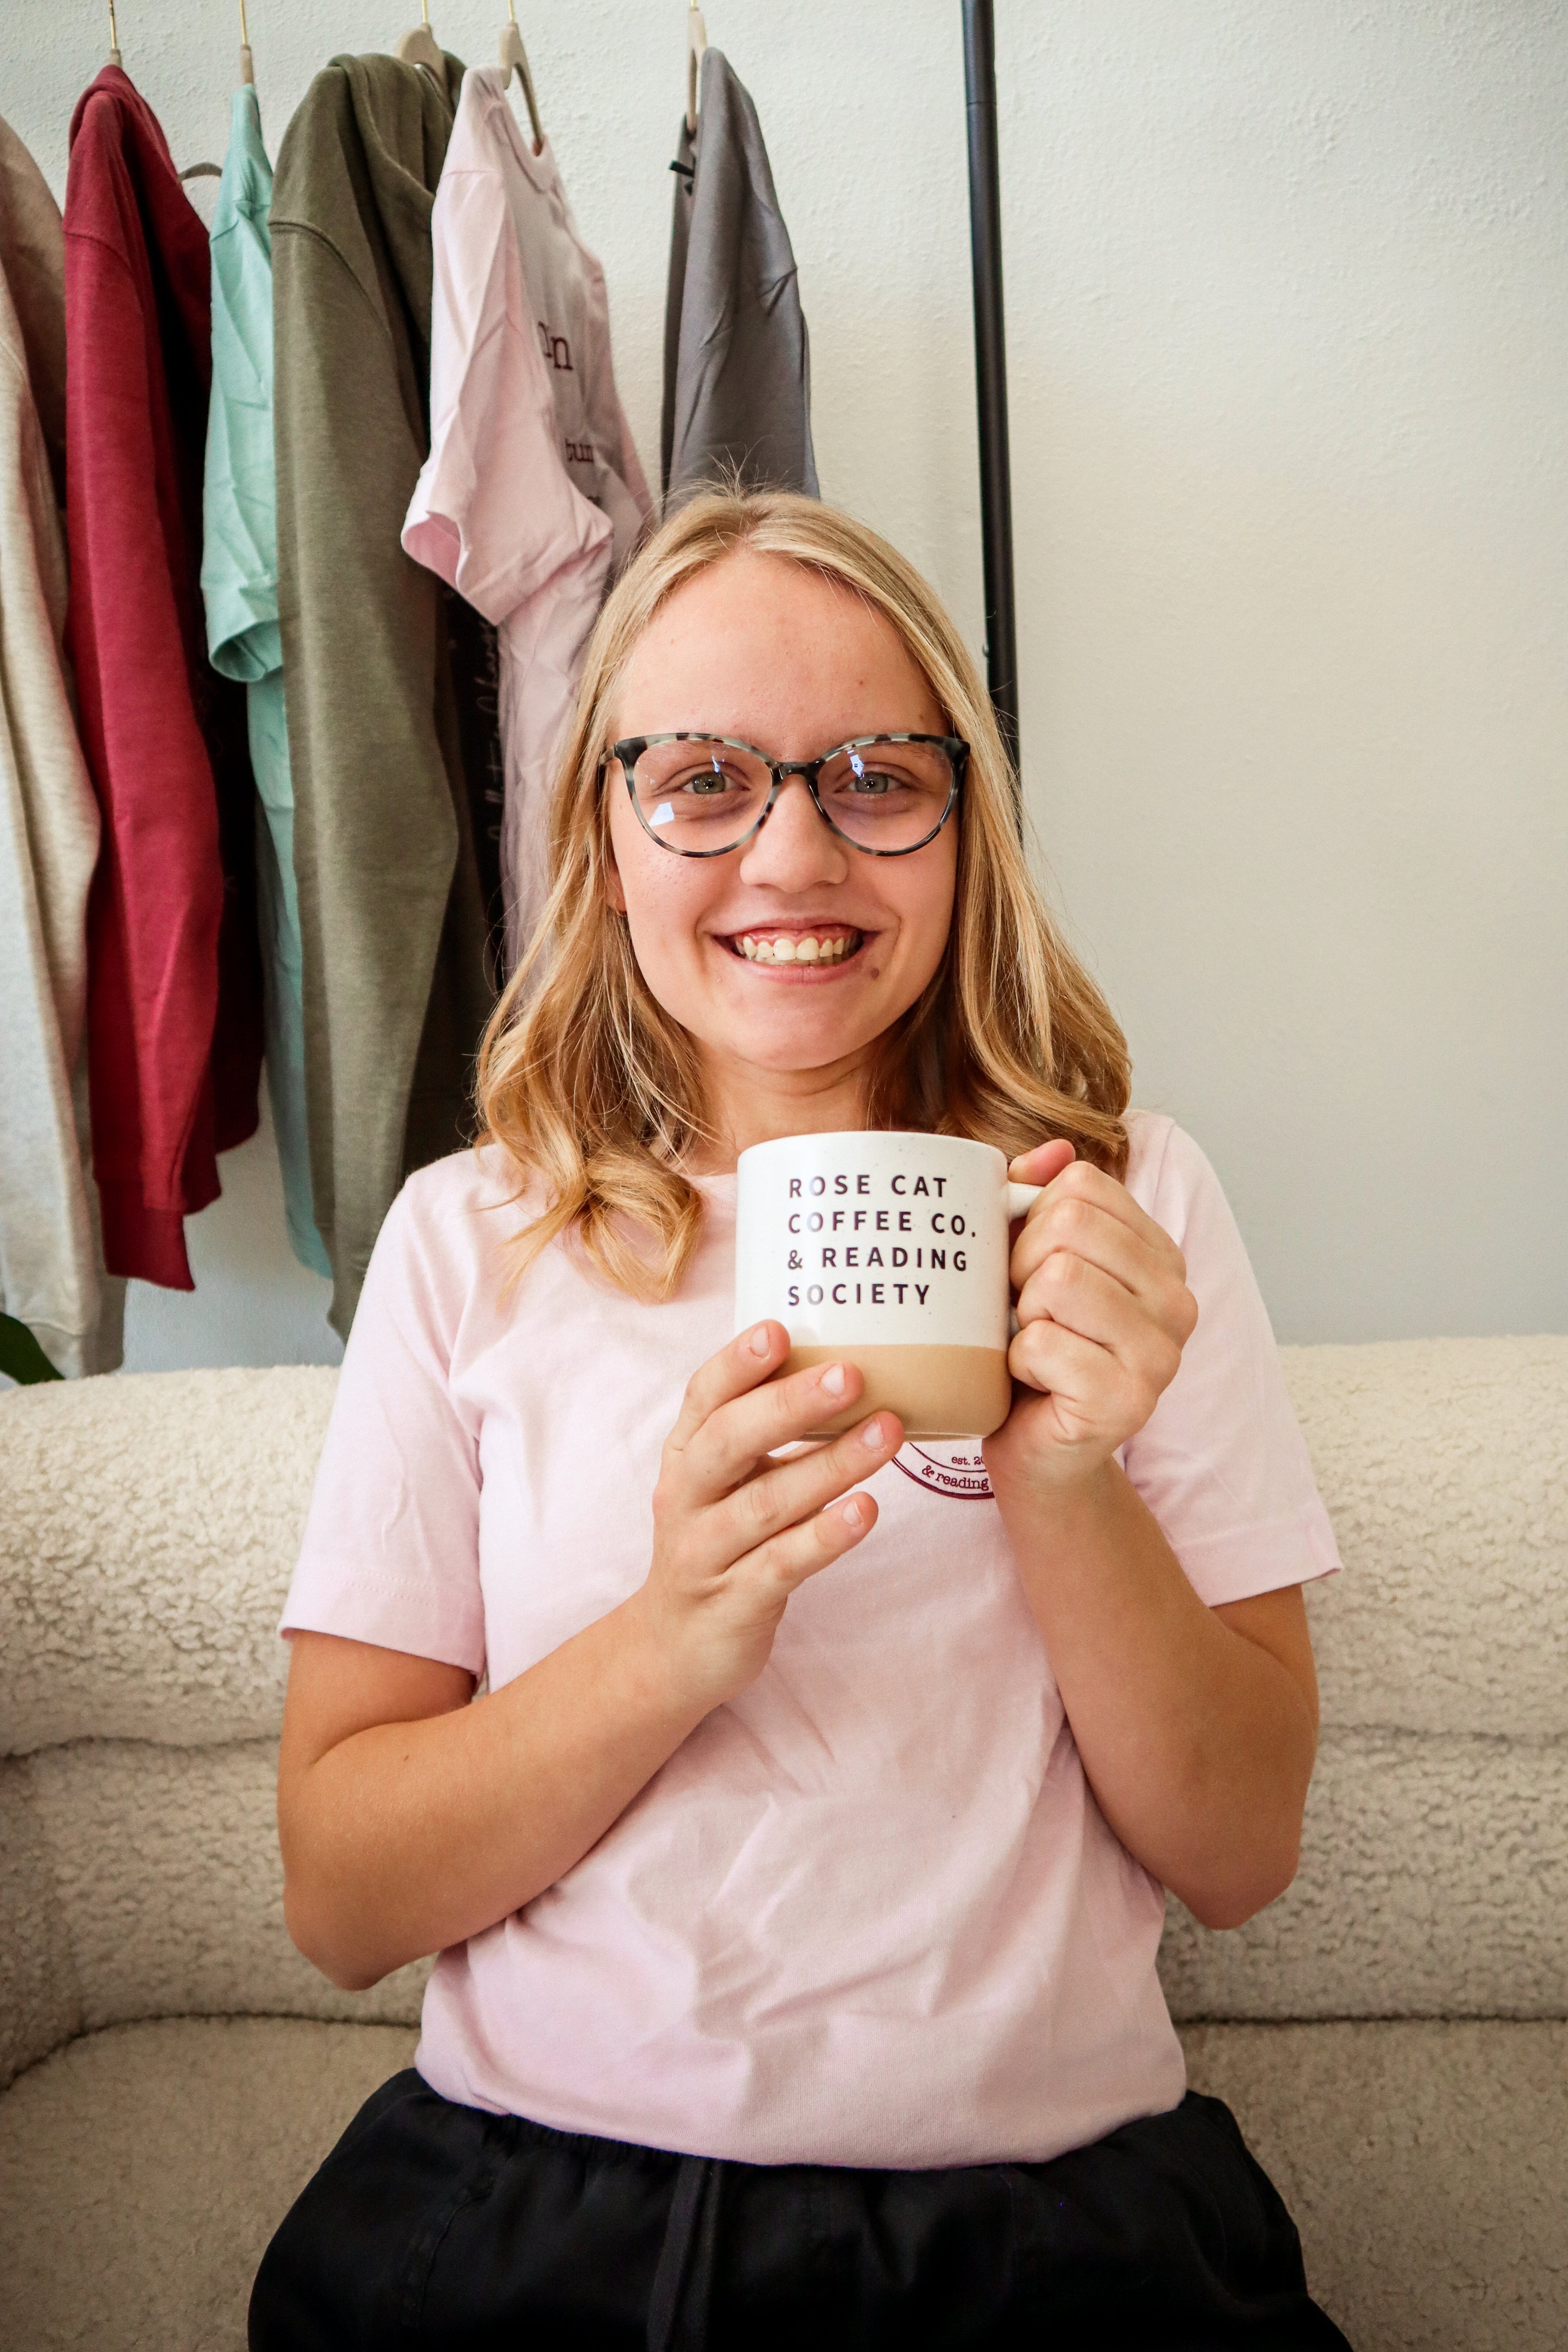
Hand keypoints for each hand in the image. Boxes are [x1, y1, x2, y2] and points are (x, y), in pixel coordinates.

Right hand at [633, 1324, 903, 1712]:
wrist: (674, 1647)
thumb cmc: (718, 1541)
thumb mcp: (723, 1481)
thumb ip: (762, 1431)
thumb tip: (842, 1362)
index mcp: (686, 1454)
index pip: (703, 1398)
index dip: (737, 1363)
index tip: (779, 1329)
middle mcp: (686, 1496)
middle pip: (730, 1441)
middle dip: (790, 1405)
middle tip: (851, 1374)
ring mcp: (706, 1551)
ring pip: (765, 1502)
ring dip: (830, 1465)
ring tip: (887, 1433)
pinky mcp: (735, 1602)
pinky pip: (781, 1564)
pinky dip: (824, 1537)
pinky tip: (865, 1511)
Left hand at [984, 1142, 1196, 1495]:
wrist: (1035, 1449)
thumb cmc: (1029, 1348)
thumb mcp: (1025, 1262)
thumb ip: (1035, 1199)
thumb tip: (1052, 1151)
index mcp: (1161, 1255)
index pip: (1082, 1186)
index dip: (1031, 1220)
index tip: (1029, 1266)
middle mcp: (1178, 1300)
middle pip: (1069, 1225)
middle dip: (1020, 1266)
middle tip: (1025, 1311)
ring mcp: (1162, 1354)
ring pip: (1058, 1279)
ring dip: (1021, 1314)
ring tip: (1032, 1342)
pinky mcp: (1129, 1401)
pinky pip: (1043, 1343)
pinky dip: (1017, 1361)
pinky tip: (1034, 1381)